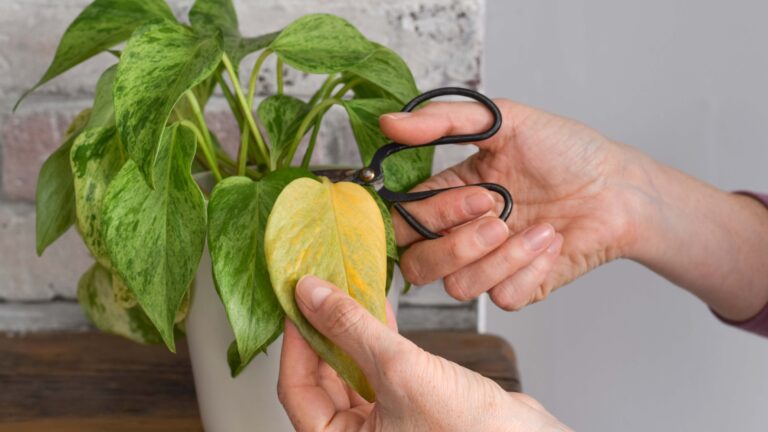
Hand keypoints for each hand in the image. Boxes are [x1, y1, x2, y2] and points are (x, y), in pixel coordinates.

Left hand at [278, 275, 570, 431]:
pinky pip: (377, 368)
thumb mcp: (400, 370)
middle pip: (321, 378)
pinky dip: (375, 338)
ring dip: (350, 330)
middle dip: (322, 331)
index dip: (295, 340)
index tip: (297, 299)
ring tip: (347, 290)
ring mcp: (383, 422)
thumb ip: (352, 329)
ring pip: (349, 370)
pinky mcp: (407, 404)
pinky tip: (378, 309)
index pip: (296, 388)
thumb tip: (311, 295)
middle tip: (320, 289)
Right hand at [381, 101, 646, 309]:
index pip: (402, 222)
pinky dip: (530, 270)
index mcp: (447, 196)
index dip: (430, 217)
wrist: (620, 187)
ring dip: (503, 256)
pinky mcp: (518, 288)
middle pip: (417, 266)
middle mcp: (460, 234)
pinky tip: (552, 244)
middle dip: (458, 244)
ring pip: (458, 287)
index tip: (479, 193)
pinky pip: (501, 298)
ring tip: (540, 228)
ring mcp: (488, 265)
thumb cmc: (566, 151)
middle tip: (500, 214)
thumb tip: (389, 123)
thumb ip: (445, 121)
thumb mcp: (505, 121)